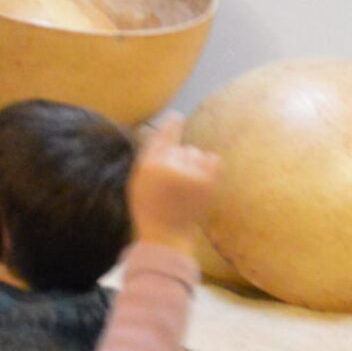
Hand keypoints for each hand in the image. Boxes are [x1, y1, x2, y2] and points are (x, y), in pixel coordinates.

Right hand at [128, 114, 221, 254]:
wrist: (167, 234)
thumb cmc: (149, 207)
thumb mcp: (138, 180)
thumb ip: (150, 157)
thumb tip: (164, 133)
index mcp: (150, 165)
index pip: (163, 136)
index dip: (171, 124)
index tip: (177, 117)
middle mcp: (171, 166)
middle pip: (181, 147)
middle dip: (178, 158)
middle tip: (173, 180)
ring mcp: (191, 174)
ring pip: (195, 154)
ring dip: (192, 163)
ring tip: (186, 184)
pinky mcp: (207, 183)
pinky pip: (212, 160)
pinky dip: (208, 166)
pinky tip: (200, 179)